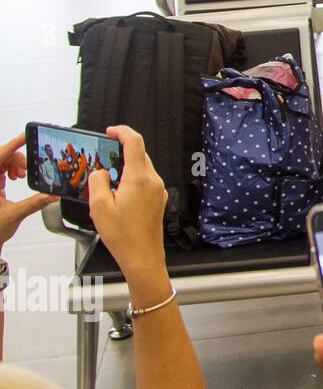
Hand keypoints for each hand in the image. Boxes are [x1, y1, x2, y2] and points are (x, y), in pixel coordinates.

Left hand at [0, 134, 56, 249]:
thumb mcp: (15, 215)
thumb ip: (35, 203)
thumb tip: (52, 195)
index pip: (1, 156)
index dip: (14, 145)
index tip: (26, 136)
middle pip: (2, 157)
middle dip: (18, 159)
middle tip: (29, 169)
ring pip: (2, 162)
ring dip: (15, 164)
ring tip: (23, 174)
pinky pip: (1, 169)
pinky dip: (11, 169)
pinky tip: (17, 177)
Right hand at [87, 126, 166, 277]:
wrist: (142, 256)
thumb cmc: (123, 236)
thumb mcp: (99, 206)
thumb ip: (97, 182)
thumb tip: (100, 171)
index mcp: (139, 179)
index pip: (135, 142)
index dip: (122, 132)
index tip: (111, 131)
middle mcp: (153, 181)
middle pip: (139, 154)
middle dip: (121, 151)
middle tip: (103, 156)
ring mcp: (158, 191)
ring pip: (142, 168)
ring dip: (126, 167)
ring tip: (107, 180)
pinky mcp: (158, 200)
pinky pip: (145, 182)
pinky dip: (132, 180)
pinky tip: (118, 194)